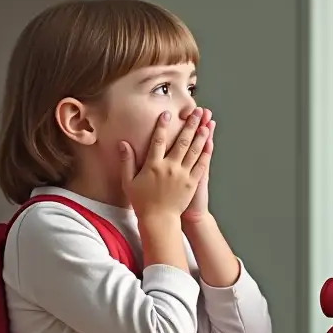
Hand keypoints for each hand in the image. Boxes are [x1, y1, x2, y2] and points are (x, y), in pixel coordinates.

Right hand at [120, 109, 208, 223]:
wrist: (159, 220)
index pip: (158, 141)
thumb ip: (127, 161)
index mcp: (153, 166)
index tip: (166, 114)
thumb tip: (123, 144)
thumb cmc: (142, 202)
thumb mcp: (128, 181)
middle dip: (189, 125)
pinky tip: (209, 143)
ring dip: (200, 135)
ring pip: (193, 151)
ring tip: (205, 123)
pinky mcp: (192, 182)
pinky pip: (201, 164)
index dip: (162, 126)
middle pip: (181, 141)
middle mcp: (169, 167)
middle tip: (195, 112)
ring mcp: (182, 174)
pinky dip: (206, 153)